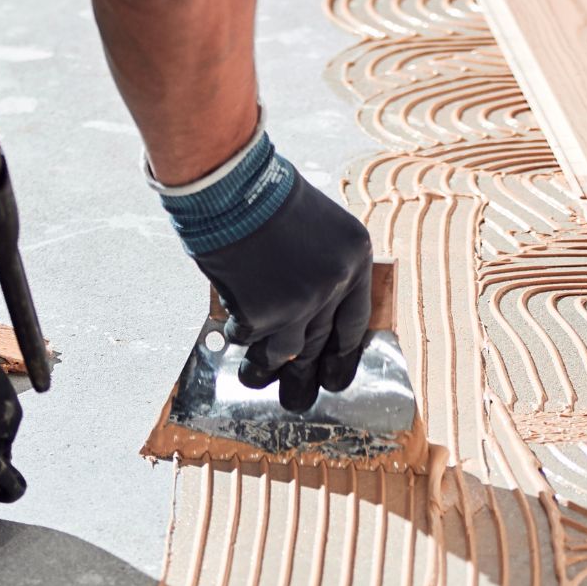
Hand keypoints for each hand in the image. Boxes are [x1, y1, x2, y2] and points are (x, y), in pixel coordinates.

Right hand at [192, 174, 374, 412]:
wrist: (230, 186)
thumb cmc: (262, 197)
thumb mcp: (311, 226)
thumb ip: (316, 268)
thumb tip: (305, 317)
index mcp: (354, 258)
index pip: (356, 321)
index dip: (344, 353)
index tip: (335, 376)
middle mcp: (335, 284)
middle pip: (321, 343)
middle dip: (307, 375)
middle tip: (300, 399)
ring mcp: (301, 303)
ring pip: (285, 353)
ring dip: (266, 368)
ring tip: (253, 378)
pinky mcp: (264, 314)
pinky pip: (249, 337)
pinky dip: (237, 337)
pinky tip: (230, 334)